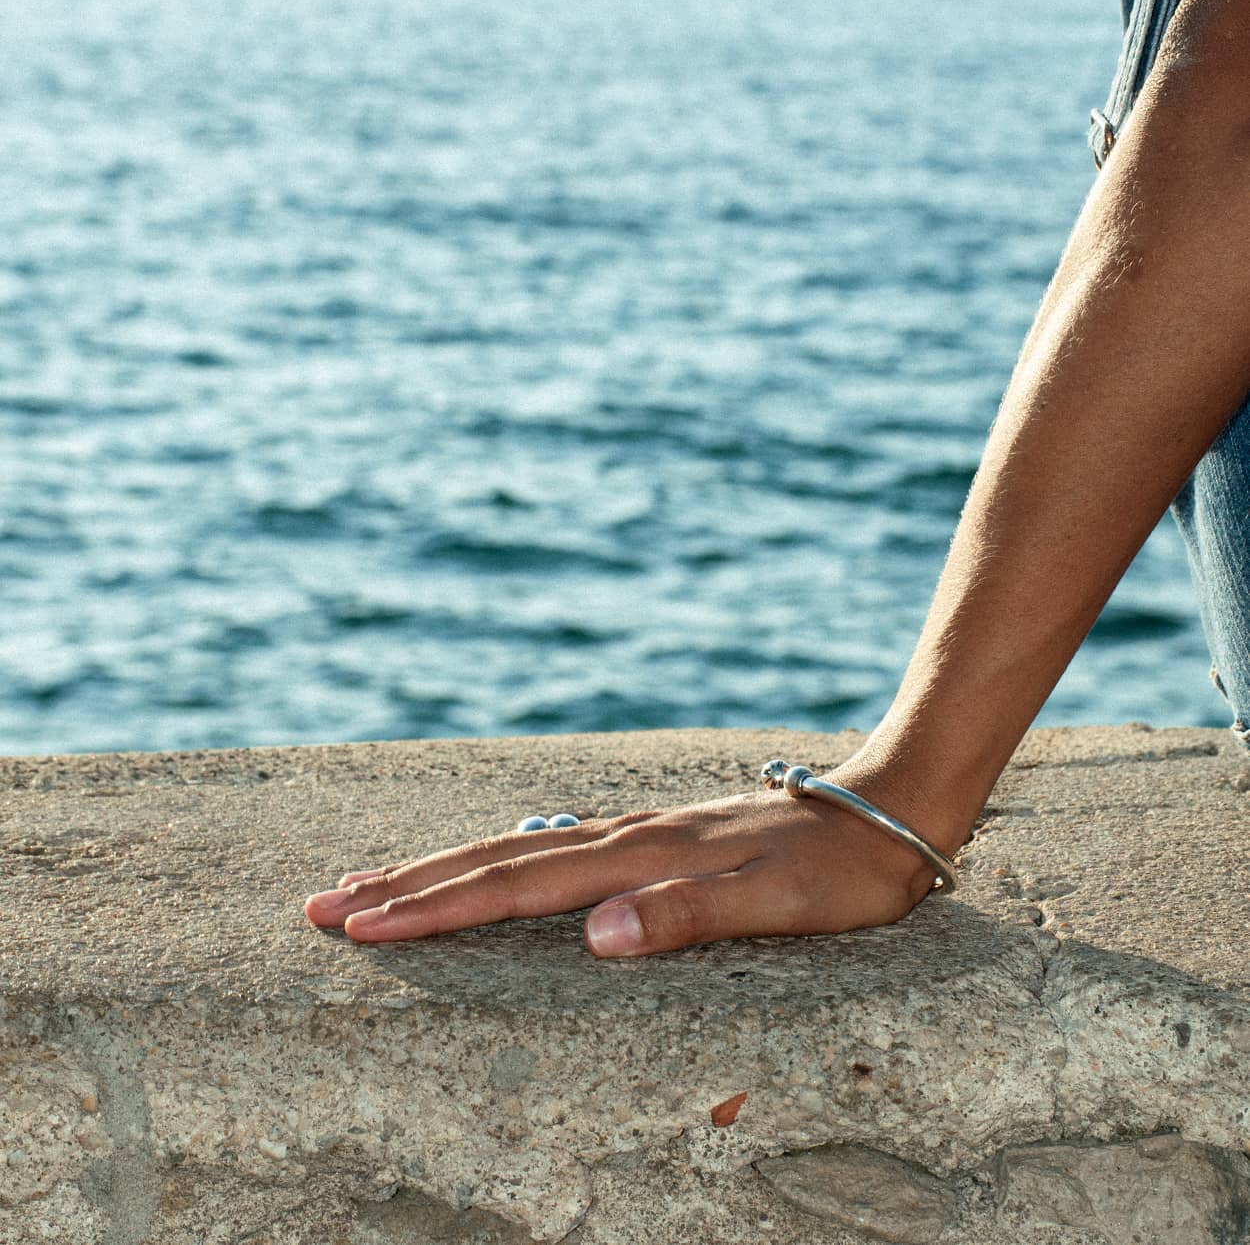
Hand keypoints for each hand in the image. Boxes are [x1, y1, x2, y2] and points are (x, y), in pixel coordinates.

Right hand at [303, 780, 950, 956]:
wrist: (886, 807)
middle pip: (494, 858)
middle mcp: (625, 838)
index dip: (435, 909)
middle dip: (407, 884)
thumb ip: (686, 915)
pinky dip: (498, 858)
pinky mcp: (655, 836)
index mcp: (640, 858)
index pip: (515, 888)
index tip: (362, 926)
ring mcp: (637, 832)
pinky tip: (491, 861)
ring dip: (440, 867)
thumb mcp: (778, 904)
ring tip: (378, 882)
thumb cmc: (840, 870)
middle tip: (324, 903)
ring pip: (516, 848)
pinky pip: (553, 848)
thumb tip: (591, 936)